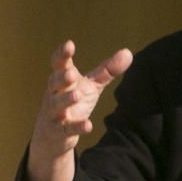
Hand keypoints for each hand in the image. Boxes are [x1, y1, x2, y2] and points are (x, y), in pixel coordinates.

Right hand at [26, 41, 132, 180]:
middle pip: (54, 82)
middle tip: (71, 74)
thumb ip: (107, 70)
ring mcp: (54, 113)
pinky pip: (66, 128)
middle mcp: (54, 94)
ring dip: (66, 100)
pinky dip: (77, 127)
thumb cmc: (73, 102)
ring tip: (77, 95)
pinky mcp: (59, 131)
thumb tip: (128, 52)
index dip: (62, 55)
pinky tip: (88, 126)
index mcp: (62, 80)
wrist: (53, 135)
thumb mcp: (91, 86)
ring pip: (56, 104)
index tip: (69, 45)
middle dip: (61, 78)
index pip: (59, 64)